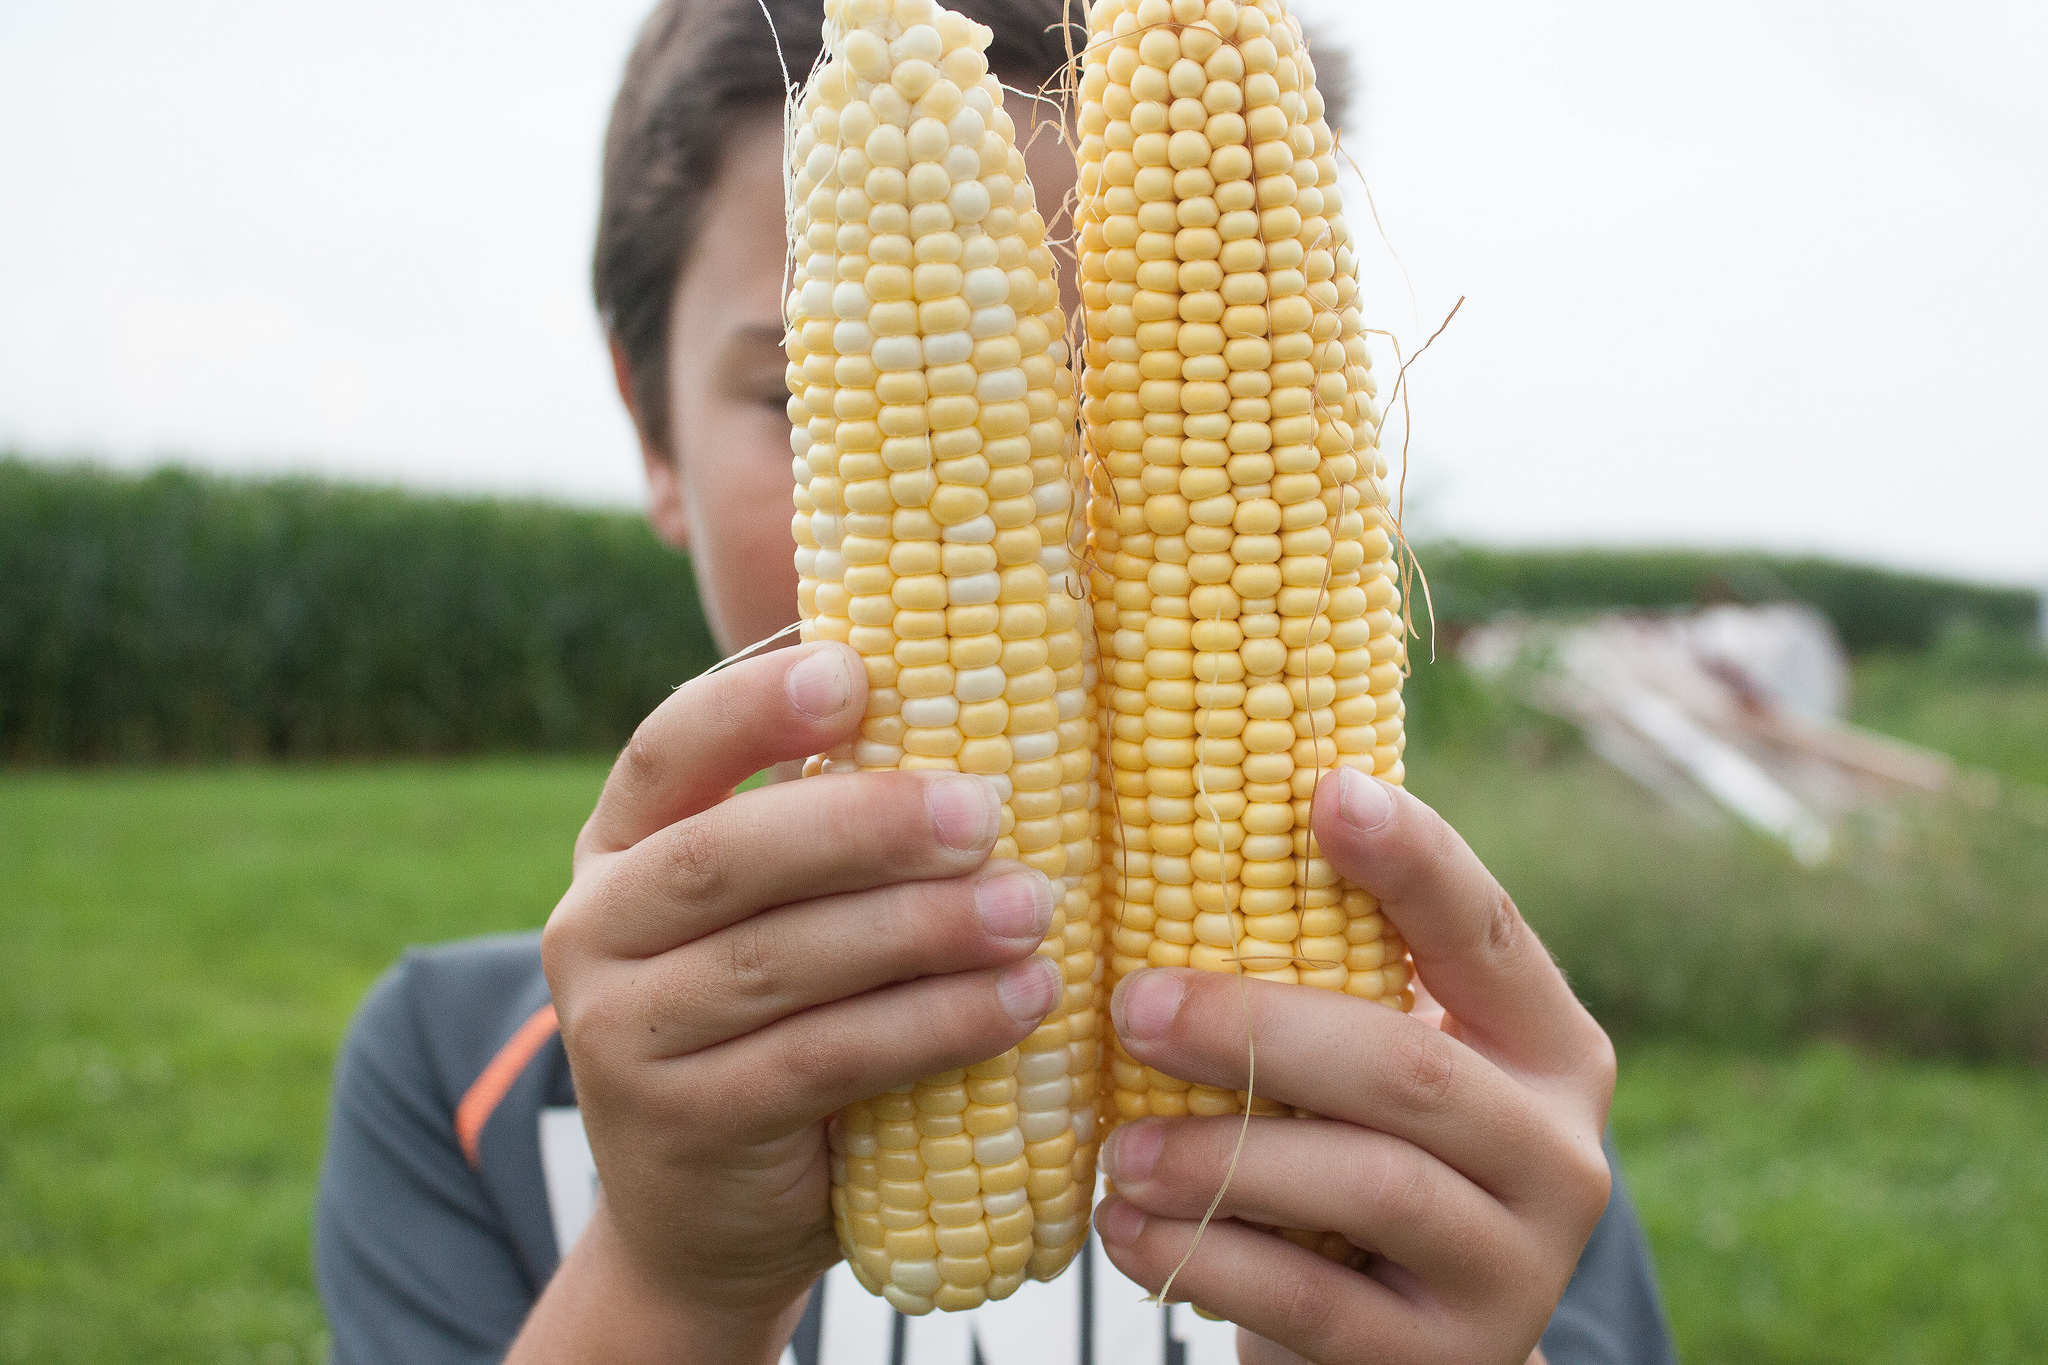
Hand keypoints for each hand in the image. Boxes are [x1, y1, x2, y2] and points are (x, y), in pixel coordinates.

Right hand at [519, 642, 1063, 1362]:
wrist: (700, 1218)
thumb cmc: (767, 1023)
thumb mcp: (770, 916)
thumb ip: (822, 831)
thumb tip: (976, 706)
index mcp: (619, 847)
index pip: (669, 748)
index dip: (754, 704)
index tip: (856, 671)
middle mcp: (595, 929)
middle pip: (725, 857)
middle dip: (863, 826)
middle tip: (986, 810)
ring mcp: (622, 1034)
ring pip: (780, 962)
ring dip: (919, 930)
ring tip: (1029, 909)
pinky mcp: (684, 1123)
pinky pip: (820, 1060)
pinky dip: (930, 1027)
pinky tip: (1017, 1002)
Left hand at [1091, 767, 1616, 1364]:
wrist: (1399, 1345)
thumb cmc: (1357, 1159)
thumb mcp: (1372, 1066)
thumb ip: (1332, 980)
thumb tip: (1191, 840)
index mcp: (1547, 1046)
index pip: (1485, 933)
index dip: (1413, 860)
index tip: (1322, 791)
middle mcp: (1561, 1152)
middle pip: (1407, 1068)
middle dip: (1256, 1029)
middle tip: (1133, 1008)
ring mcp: (1518, 1266)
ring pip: (1367, 1186)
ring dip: (1221, 1155)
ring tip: (1118, 1146)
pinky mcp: (1450, 1361)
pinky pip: (1316, 1301)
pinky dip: (1205, 1258)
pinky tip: (1125, 1228)